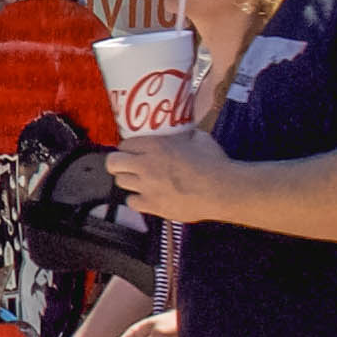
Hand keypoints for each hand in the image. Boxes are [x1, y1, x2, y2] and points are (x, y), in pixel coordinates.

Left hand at [106, 129, 227, 223]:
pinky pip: (131, 202)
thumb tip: (181, 131)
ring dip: (128, 180)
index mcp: (156, 145)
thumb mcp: (198, 137)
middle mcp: (146, 164)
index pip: (124, 144)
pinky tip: (147, 197)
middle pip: (113, 162)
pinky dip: (137, 200)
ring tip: (139, 181)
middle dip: (118, 163)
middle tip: (126, 166)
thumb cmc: (215, 163)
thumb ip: (183, 134)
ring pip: (120, 181)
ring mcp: (147, 186)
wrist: (224, 190)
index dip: (128, 148)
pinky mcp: (153, 205)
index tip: (133, 151)